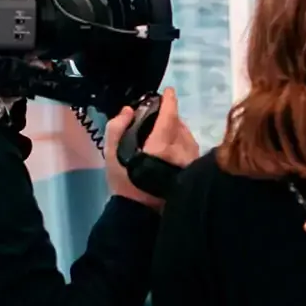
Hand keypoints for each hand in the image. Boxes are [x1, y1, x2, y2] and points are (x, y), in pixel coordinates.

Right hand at [104, 88, 199, 207]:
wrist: (139, 214)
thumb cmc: (124, 184)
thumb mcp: (112, 154)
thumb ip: (117, 127)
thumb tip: (128, 110)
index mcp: (160, 147)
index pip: (169, 117)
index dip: (169, 101)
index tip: (169, 92)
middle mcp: (180, 154)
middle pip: (180, 125)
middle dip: (172, 116)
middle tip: (161, 114)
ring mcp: (189, 164)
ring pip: (188, 138)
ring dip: (179, 130)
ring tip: (167, 129)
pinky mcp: (193, 173)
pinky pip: (192, 150)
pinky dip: (184, 143)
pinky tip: (175, 146)